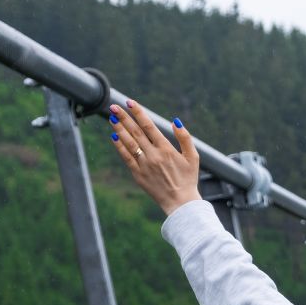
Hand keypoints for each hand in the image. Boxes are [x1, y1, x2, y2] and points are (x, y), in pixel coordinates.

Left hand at [108, 99, 201, 215]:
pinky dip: (119, 146)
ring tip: (112, 118)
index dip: (139, 113)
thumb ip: (185, 138)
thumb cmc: (188, 179)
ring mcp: (144, 165)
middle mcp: (153, 155)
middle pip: (135, 132)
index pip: (149, 126)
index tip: (130, 102)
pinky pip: (126, 157)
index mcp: (166, 149)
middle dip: (124, 117)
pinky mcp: (138, 174)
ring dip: (119, 129)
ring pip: (128, 143)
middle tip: (114, 106)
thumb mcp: (193, 157)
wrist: (180, 202)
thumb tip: (175, 121)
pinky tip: (114, 136)